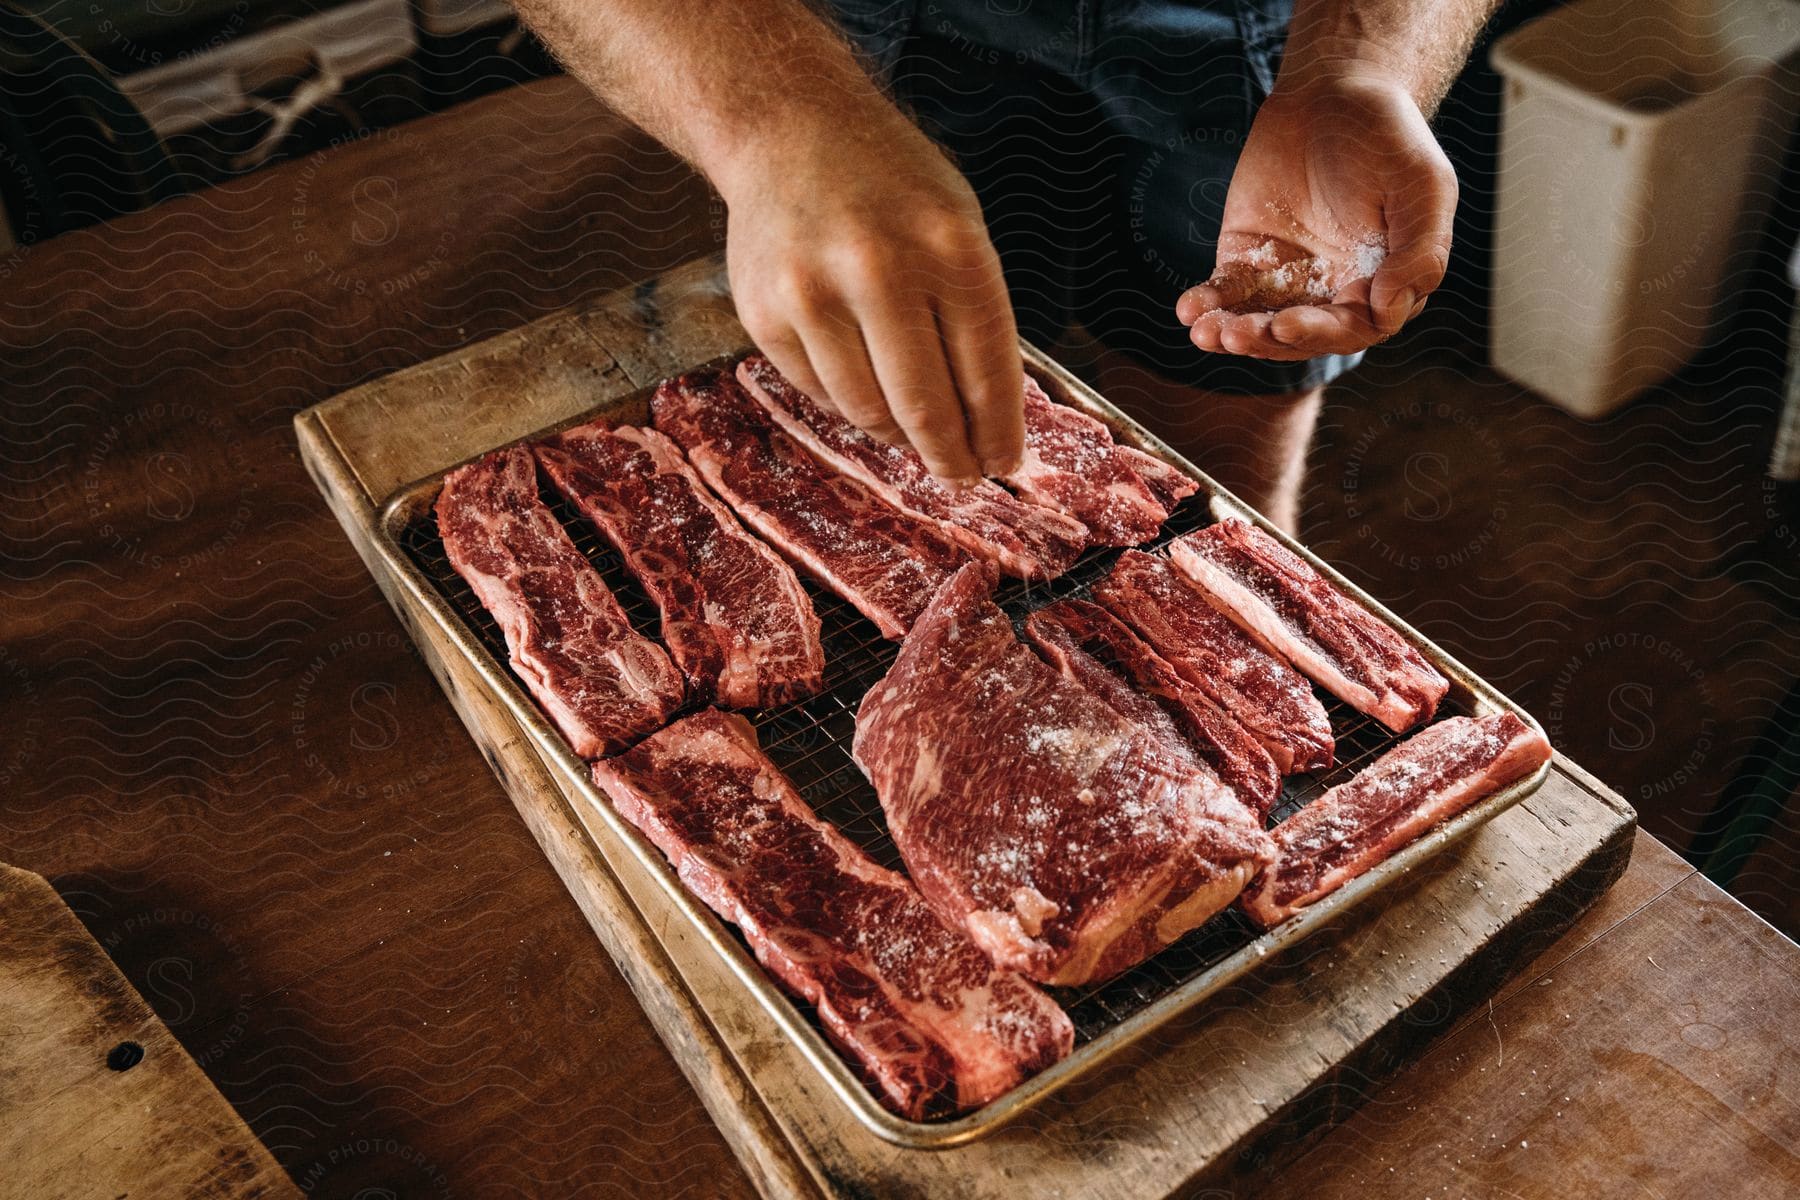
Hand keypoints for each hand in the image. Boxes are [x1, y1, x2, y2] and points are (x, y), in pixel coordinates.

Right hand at [718, 113, 1022, 480]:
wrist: (788, 130)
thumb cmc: (890, 185)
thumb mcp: (957, 226)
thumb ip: (973, 315)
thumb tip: (985, 420)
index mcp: (947, 246)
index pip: (985, 372)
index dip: (998, 432)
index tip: (1003, 464)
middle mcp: (878, 269)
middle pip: (925, 408)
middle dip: (950, 456)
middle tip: (961, 474)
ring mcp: (812, 294)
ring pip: (868, 412)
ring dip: (897, 432)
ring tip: (911, 424)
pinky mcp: (764, 314)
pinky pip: (820, 394)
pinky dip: (849, 399)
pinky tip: (861, 373)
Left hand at [1176, 71, 1456, 360]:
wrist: (1334, 94)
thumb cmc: (1389, 139)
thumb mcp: (1422, 189)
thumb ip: (1419, 252)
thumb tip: (1389, 310)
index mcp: (1381, 286)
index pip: (1350, 329)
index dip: (1318, 334)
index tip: (1284, 325)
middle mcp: (1333, 292)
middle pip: (1298, 334)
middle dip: (1264, 338)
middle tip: (1234, 335)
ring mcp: (1289, 279)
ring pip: (1258, 321)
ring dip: (1232, 332)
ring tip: (1206, 332)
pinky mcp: (1249, 259)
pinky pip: (1226, 292)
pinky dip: (1207, 304)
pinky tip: (1188, 309)